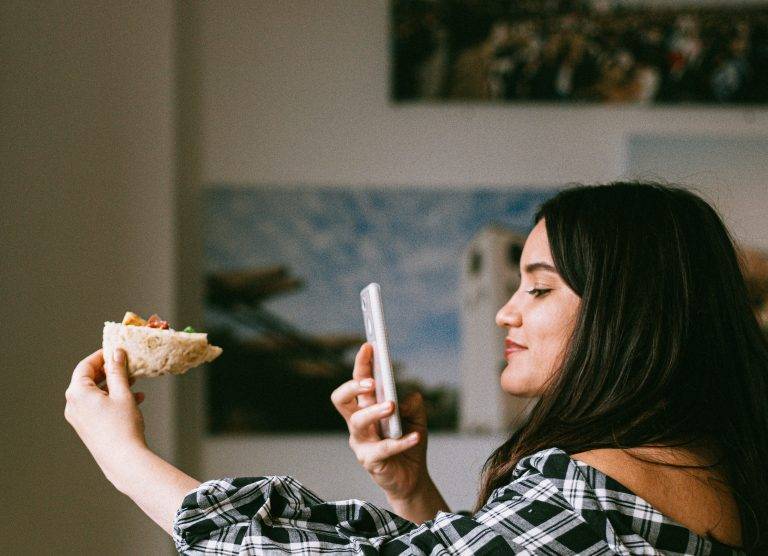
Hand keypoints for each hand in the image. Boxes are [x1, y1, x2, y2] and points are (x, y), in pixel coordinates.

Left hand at [65, 349, 147, 484]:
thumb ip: (118, 371)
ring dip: (113, 385)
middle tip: (126, 364)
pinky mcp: (86, 427)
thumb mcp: (122, 393)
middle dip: (109, 371)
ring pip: (95, 393)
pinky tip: (134, 399)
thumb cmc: (123, 426)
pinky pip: (97, 406)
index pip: (85, 366)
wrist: (123, 460)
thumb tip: (116, 354)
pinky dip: (112, 399)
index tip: (116, 350)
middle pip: (89, 379)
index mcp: (78, 393)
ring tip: (134, 381)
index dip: (101, 356)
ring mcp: (78, 418)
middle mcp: (73, 404)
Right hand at [331, 343, 429, 501]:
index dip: (361, 363)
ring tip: (391, 406)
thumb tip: (405, 398)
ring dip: (374, 411)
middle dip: (353, 386)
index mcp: (367, 407)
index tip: (370, 346)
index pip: (358, 381)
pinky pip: (383, 449)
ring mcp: (361, 442)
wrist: (412, 478)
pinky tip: (416, 436)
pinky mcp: (370, 461)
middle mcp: (358, 423)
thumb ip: (412, 404)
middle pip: (342, 399)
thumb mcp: (416, 417)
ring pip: (357, 422)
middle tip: (371, 381)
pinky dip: (401, 441)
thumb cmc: (408, 442)